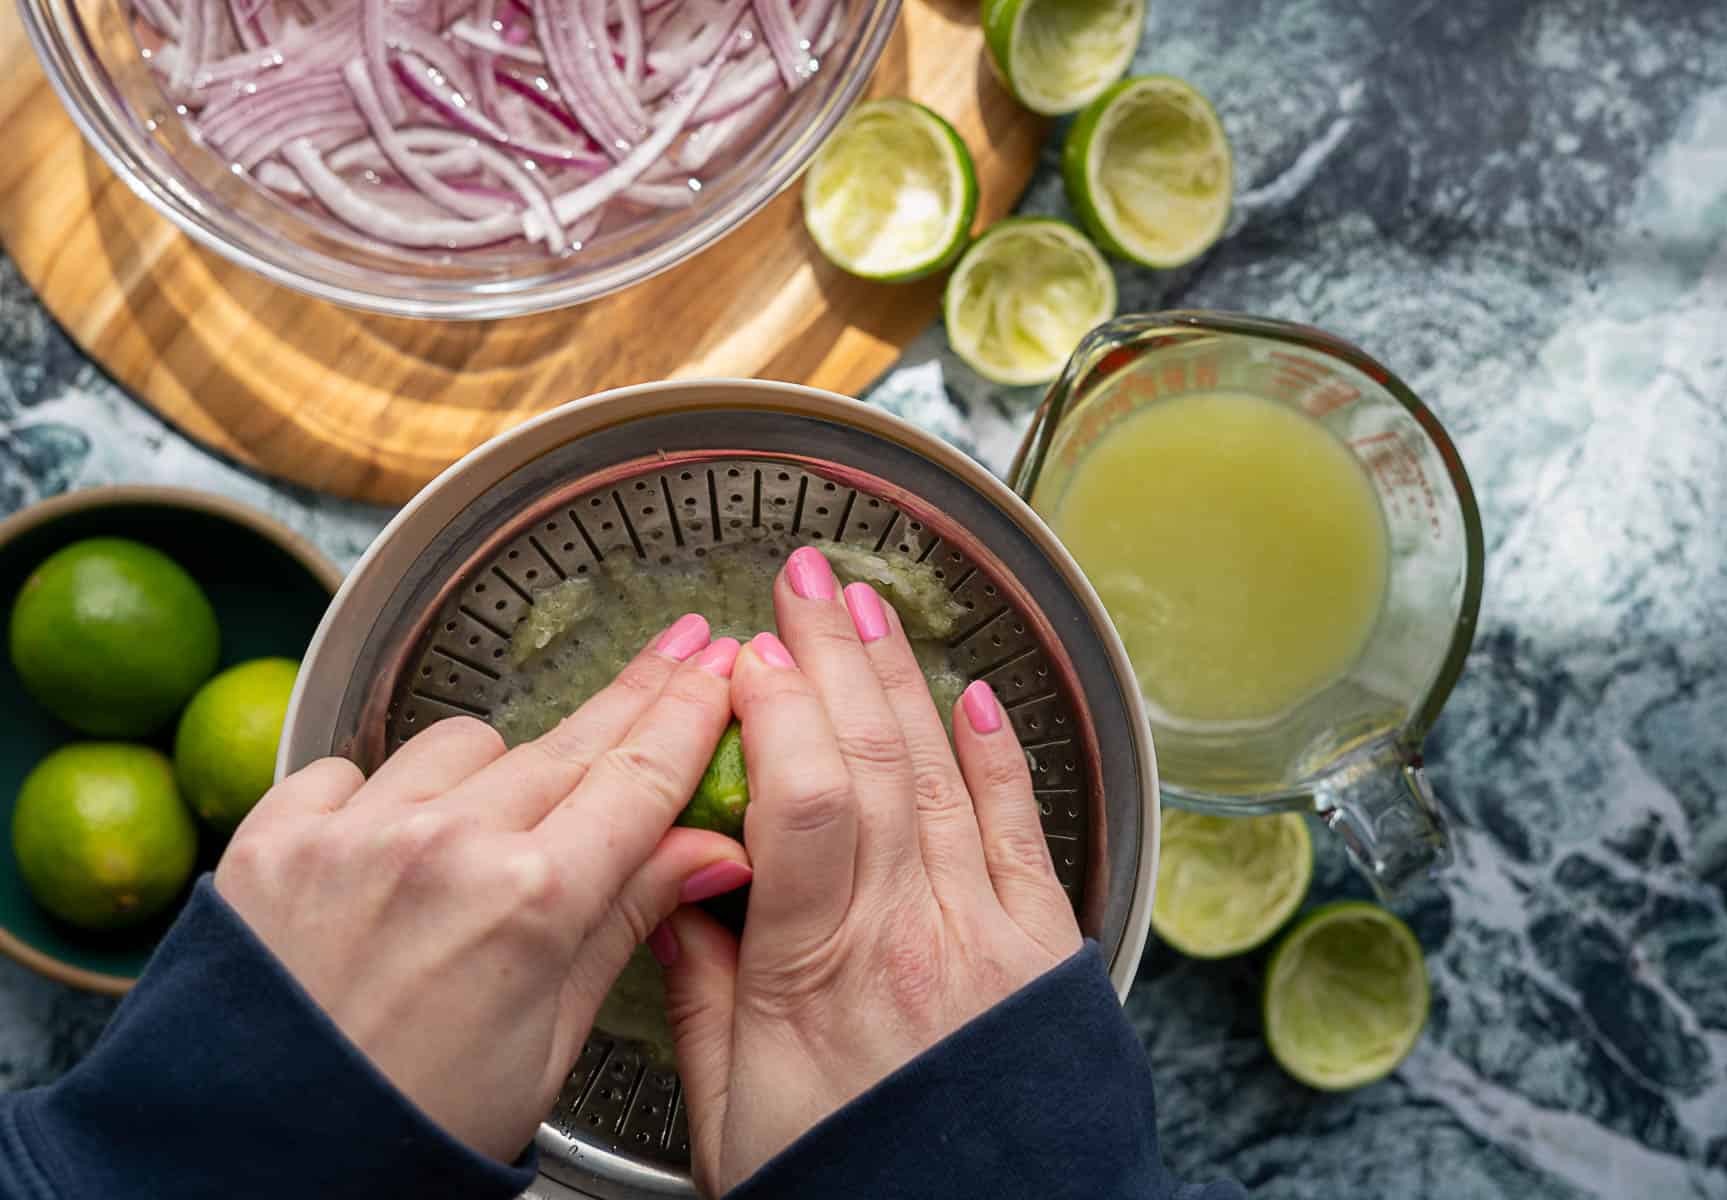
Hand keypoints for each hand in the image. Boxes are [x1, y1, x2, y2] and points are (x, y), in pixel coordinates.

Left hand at [214, 617, 752, 1163]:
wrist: (256, 1165)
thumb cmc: (416, 1127)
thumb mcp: (551, 1040)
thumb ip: (626, 920)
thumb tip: (713, 849)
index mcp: (533, 902)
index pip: (639, 776)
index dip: (689, 710)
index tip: (718, 663)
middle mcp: (447, 845)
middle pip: (568, 743)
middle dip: (631, 699)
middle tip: (676, 649)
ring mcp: (355, 832)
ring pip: (464, 744)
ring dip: (493, 772)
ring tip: (485, 838)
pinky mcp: (274, 835)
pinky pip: (353, 769)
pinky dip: (379, 798)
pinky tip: (385, 853)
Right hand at [664, 548, 1083, 1195]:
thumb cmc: (850, 1184)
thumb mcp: (729, 1113)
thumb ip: (699, 993)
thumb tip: (677, 888)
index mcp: (814, 974)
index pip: (801, 802)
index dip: (775, 712)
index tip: (742, 653)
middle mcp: (907, 932)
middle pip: (871, 759)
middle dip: (830, 653)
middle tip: (802, 575)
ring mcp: (983, 931)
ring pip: (938, 773)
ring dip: (900, 678)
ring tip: (865, 605)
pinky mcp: (1041, 946)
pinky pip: (1019, 829)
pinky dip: (998, 756)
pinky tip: (973, 697)